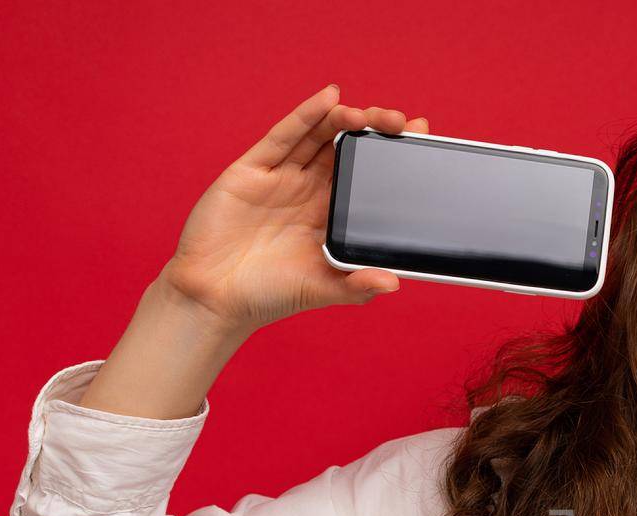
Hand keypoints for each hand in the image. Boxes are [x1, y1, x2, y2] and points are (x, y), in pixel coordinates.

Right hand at [158, 84, 427, 332]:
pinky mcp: (252, 170)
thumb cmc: (270, 294)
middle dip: (374, 131)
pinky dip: (306, 115)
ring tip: (368, 113)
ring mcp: (282, 177)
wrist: (216, 297)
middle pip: (347, 148)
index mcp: (331, 214)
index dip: (390, 154)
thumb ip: (357, 286)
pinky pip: (284, 137)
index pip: (367, 175)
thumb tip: (393, 283)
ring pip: (319, 136)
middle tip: (400, 122)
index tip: (420, 132)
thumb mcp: (322, 290)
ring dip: (344, 119)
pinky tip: (328, 98)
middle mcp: (310, 190)